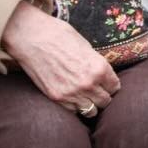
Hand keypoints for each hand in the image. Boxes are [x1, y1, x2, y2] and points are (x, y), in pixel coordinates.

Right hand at [2, 0, 119, 114]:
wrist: (32, 38)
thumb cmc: (59, 35)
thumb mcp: (86, 46)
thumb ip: (96, 63)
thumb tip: (103, 74)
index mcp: (99, 67)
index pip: (115, 87)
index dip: (111, 84)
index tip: (107, 83)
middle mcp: (88, 83)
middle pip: (105, 101)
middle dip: (103, 95)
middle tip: (97, 90)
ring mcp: (72, 93)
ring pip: (91, 111)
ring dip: (90, 104)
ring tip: (86, 96)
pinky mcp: (56, 98)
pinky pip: (74, 111)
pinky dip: (76, 107)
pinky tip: (73, 97)